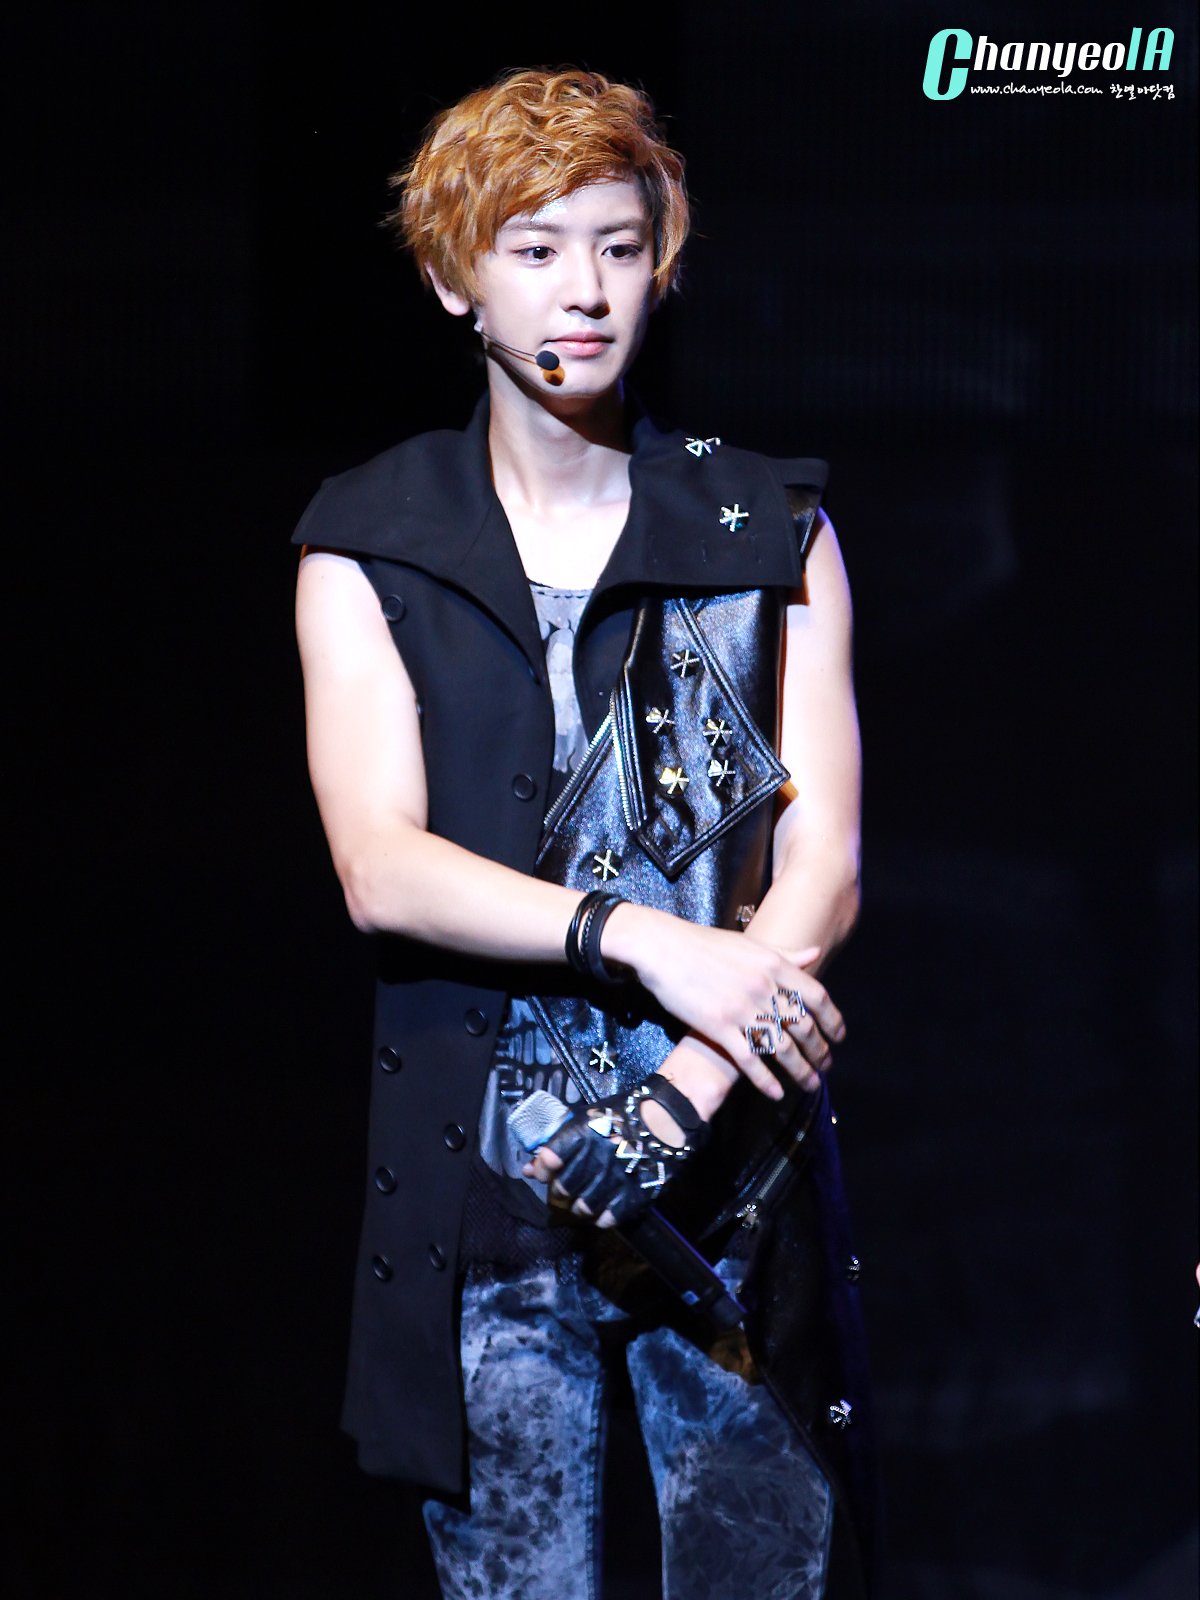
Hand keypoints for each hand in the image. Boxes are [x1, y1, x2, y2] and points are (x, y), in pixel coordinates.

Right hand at [601, 905, 844, 1101]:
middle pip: (804, 1027)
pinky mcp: (719, 1027)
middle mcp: (765, 988)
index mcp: (775, 965)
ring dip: (801, 1071)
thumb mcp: (750, 944)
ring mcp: (743, 1009)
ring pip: (782, 1048)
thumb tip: (815, 953)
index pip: (817, 997)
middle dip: (820, 1051)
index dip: (833, 1020)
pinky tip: (776, 1093)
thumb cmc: (705, 944)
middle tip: (827, 1067)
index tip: (838, 1037)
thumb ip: (784, 953)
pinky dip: (766, 1080)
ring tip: (810, 1085)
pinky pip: (750, 1060)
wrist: (664, 948)